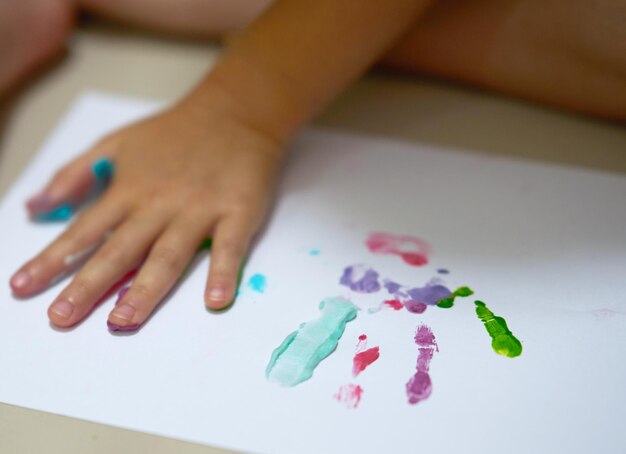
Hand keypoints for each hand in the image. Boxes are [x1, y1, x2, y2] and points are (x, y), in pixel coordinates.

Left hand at [10, 94, 282, 329]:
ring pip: (167, 255)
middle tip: (62, 317)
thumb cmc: (174, 133)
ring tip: (123, 319)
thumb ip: (75, 173)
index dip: (52, 260)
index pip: (83, 230)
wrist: (234, 114)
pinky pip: (228, 247)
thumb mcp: (116, 143)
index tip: (22, 287)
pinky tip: (216, 300)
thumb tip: (35, 207)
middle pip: (119, 250)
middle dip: (88, 285)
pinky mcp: (237, 212)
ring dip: (145, 289)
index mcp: (129, 190)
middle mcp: (158, 204)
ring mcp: (198, 210)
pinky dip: (223, 272)